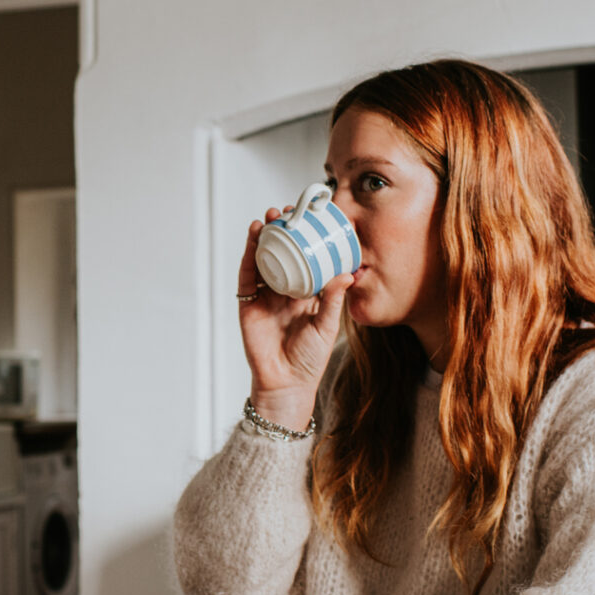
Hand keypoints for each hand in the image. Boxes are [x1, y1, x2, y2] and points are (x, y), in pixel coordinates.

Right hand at [237, 205, 353, 427]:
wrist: (286, 383)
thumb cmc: (309, 359)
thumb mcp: (327, 326)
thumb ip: (333, 300)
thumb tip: (346, 274)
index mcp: (305, 294)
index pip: (305, 259)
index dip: (306, 239)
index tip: (312, 219)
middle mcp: (284, 290)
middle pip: (282, 254)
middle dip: (283, 232)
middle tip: (289, 211)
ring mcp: (264, 296)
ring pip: (263, 259)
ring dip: (265, 237)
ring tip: (270, 218)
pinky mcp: (248, 303)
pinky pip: (247, 274)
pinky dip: (249, 254)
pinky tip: (254, 237)